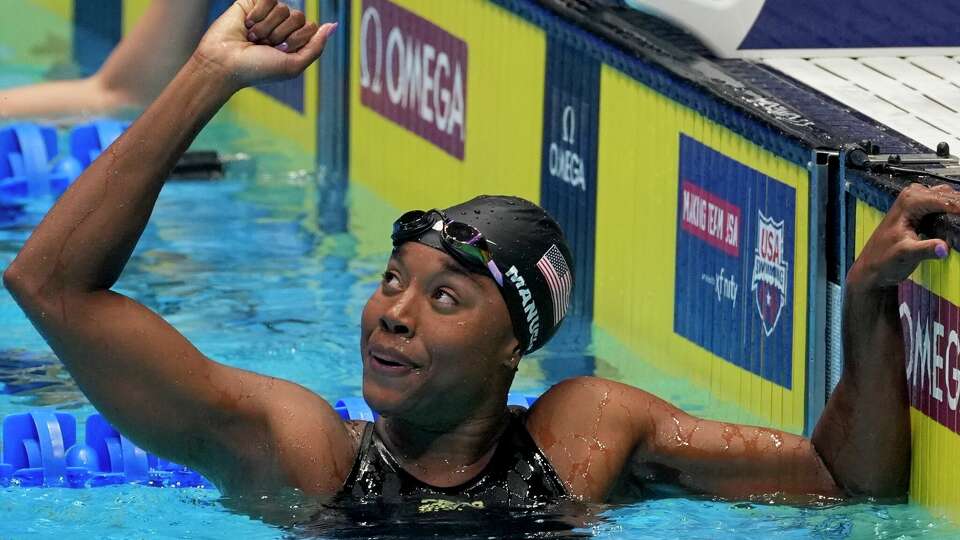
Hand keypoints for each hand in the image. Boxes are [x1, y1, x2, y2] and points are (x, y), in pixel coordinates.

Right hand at [193, 0, 335, 89]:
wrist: (224, 63)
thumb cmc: (258, 69)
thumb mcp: (294, 65)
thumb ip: (316, 46)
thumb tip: (334, 25)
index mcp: (295, 42)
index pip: (311, 28)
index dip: (297, 39)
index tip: (280, 52)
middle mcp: (283, 27)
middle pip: (299, 17)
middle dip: (281, 34)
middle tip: (265, 46)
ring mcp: (269, 15)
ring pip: (284, 8)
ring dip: (267, 27)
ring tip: (253, 38)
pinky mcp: (252, 3)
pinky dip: (259, 13)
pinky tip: (248, 24)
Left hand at [848, 183, 959, 290]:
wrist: (872, 265)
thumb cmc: (883, 260)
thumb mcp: (906, 255)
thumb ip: (925, 250)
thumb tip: (943, 248)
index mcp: (909, 201)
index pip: (944, 200)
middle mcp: (913, 195)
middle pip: (950, 196)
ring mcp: (918, 201)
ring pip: (949, 198)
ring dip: (958, 208)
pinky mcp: (922, 209)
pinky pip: (945, 205)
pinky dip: (954, 211)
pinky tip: (958, 220)